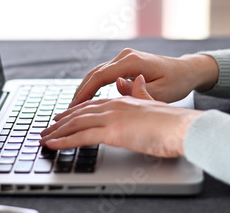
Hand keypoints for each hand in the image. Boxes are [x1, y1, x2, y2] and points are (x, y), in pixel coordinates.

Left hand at [40, 75, 202, 157]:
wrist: (185, 126)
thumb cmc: (174, 120)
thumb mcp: (154, 103)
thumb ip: (140, 94)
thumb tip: (131, 84)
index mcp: (124, 98)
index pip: (93, 103)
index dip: (76, 109)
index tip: (64, 116)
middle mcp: (115, 104)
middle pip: (81, 111)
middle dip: (62, 121)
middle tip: (47, 129)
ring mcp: (113, 116)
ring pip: (77, 122)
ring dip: (58, 131)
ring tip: (44, 139)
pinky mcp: (113, 131)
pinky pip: (82, 136)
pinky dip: (65, 141)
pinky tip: (54, 145)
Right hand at [71, 48, 218, 106]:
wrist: (187, 70)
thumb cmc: (177, 82)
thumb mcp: (162, 91)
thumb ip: (137, 91)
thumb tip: (115, 86)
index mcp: (132, 62)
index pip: (101, 76)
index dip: (85, 92)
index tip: (74, 107)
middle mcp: (125, 56)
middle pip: (94, 73)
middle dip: (80, 92)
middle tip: (67, 111)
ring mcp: (124, 58)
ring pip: (97, 73)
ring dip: (85, 89)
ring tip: (74, 107)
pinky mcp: (125, 62)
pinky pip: (104, 74)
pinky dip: (94, 85)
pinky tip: (88, 99)